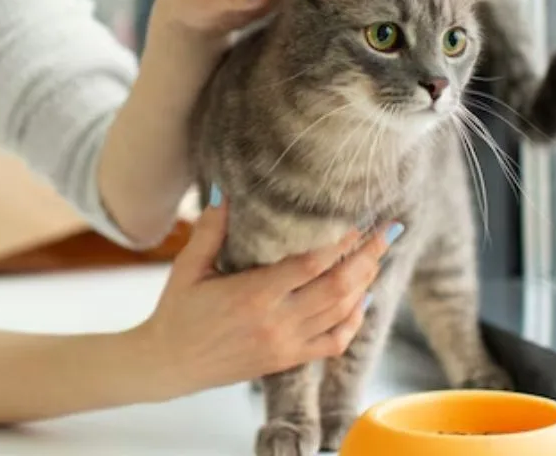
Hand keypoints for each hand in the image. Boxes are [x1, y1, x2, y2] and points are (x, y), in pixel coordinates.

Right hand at [132, 197, 394, 397]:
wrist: (169, 364)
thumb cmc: (177, 313)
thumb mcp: (188, 267)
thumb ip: (210, 229)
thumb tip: (223, 190)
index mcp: (253, 295)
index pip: (311, 266)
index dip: (340, 244)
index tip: (357, 223)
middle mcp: (276, 322)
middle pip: (338, 289)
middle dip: (367, 259)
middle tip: (387, 234)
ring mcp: (285, 344)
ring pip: (341, 314)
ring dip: (365, 285)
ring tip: (378, 259)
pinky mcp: (286, 360)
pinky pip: (332, 343)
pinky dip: (353, 323)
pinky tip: (360, 301)